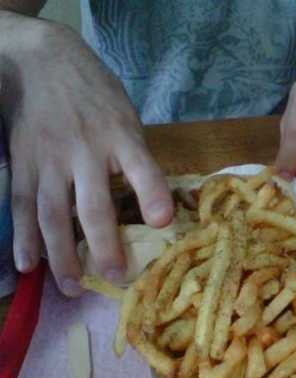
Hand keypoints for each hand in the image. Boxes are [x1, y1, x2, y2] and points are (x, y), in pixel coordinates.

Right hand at [2, 16, 172, 295]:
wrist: (40, 61)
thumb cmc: (96, 95)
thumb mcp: (126, 118)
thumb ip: (136, 159)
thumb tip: (155, 208)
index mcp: (121, 136)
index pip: (141, 167)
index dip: (152, 194)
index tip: (163, 222)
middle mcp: (85, 151)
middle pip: (93, 206)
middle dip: (104, 245)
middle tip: (115, 278)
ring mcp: (49, 160)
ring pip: (53, 214)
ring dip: (61, 255)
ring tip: (71, 288)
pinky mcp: (22, 163)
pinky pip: (21, 205)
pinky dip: (23, 238)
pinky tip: (27, 266)